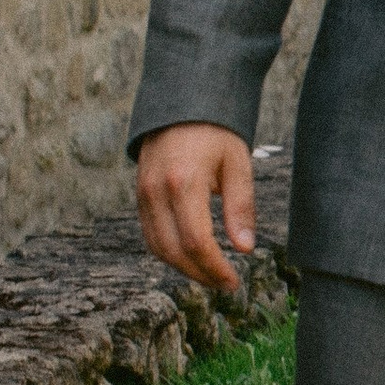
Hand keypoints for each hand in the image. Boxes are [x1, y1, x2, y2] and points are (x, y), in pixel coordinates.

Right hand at [136, 123, 256, 290]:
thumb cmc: (216, 131)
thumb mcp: (237, 163)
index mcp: (184, 182)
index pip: (195, 242)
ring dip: (183, 268)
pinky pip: (150, 234)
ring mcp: (143, 193)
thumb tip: (244, 248)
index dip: (214, 268)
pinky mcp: (139, 195)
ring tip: (211, 275)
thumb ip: (240, 207)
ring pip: (157, 247)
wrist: (182, 100)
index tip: (233, 281)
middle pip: (173, 251)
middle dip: (200, 274)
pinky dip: (169, 252)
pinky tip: (192, 256)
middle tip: (225, 284)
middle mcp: (156, 191)